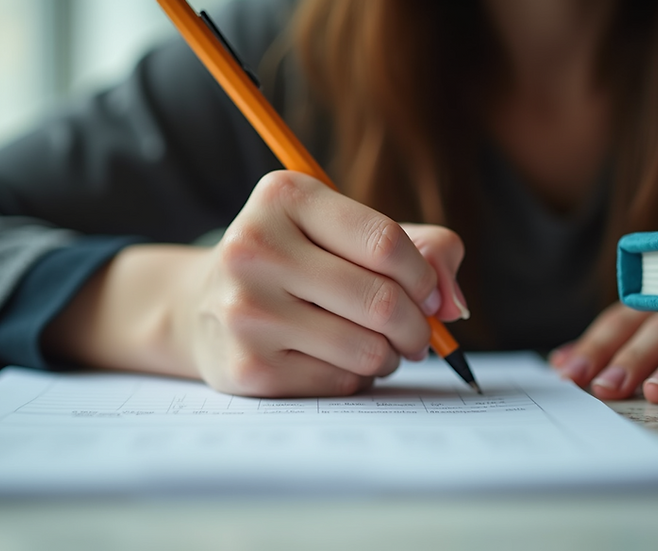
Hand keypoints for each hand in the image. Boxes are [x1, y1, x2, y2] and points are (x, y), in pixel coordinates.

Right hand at [44, 171, 467, 396]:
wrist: (203, 306)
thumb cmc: (297, 262)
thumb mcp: (347, 232)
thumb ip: (422, 247)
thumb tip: (453, 303)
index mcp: (284, 197)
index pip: (385, 241)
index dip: (424, 277)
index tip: (427, 293)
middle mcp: (253, 248)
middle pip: (381, 300)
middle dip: (418, 327)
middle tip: (419, 335)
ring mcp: (245, 311)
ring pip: (367, 348)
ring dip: (391, 355)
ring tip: (380, 346)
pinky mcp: (246, 368)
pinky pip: (340, 381)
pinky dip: (357, 377)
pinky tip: (338, 359)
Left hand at [548, 303, 657, 403]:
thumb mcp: (645, 318)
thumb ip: (607, 341)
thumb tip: (561, 363)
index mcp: (654, 296)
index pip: (618, 322)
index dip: (593, 347)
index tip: (567, 373)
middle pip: (648, 328)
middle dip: (625, 358)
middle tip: (604, 387)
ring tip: (650, 391)